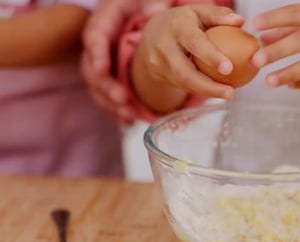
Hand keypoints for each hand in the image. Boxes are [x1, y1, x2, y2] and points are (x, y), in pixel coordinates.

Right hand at [81, 0, 166, 124]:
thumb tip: (156, 12)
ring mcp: (102, 62)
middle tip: (122, 100)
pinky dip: (116, 110)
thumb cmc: (141, 1)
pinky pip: (108, 95)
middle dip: (106, 87)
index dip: (96, 54)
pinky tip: (128, 121)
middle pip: (92, 68)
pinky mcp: (110, 76)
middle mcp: (98, 44)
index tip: (101, 69)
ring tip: (128, 116)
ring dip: (111, 104)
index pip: (95, 36)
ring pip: (98, 87)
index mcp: (104, 21)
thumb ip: (149, 4)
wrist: (139, 8)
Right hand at [137, 4, 243, 101]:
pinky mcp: (159, 76)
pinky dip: (202, 89)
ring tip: (228, 94)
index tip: (229, 68)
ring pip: (184, 83)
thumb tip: (240, 22)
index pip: (194, 43)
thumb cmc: (182, 22)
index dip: (211, 57)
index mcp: (177, 27)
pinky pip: (183, 85)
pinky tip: (218, 92)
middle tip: (230, 93)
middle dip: (208, 87)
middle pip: (185, 72)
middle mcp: (164, 46)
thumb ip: (218, 15)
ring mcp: (159, 64)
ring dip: (208, 92)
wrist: (151, 34)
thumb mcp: (198, 12)